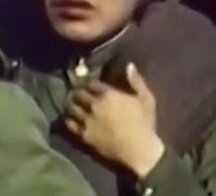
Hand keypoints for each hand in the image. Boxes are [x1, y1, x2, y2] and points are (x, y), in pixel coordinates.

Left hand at [65, 63, 164, 177]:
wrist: (139, 150)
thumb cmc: (145, 124)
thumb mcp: (146, 99)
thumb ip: (136, 81)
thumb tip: (129, 64)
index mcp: (108, 95)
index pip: (92, 84)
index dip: (90, 84)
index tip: (90, 85)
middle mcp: (94, 105)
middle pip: (79, 94)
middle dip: (78, 92)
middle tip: (77, 93)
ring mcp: (87, 120)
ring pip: (72, 107)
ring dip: (71, 104)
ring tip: (71, 103)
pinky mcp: (84, 134)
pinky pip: (71, 124)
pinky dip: (68, 119)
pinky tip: (69, 118)